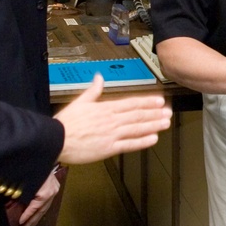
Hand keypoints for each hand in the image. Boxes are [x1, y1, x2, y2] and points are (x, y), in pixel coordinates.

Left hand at [17, 168, 61, 225]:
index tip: (20, 222)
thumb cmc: (31, 166)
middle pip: (41, 211)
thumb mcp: (24, 182)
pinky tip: (37, 214)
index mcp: (44, 193)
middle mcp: (51, 193)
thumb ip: (20, 194)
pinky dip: (41, 208)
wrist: (44, 153)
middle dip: (32, 221)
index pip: (34, 208)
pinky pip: (47, 202)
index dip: (26, 216)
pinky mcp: (54, 187)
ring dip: (37, 217)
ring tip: (30, 225)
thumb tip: (12, 204)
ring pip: (45, 207)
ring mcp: (54, 190)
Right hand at [54, 76, 171, 164]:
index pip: (130, 104)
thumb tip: (99, 77)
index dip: (146, 102)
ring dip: (153, 125)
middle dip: (154, 113)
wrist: (56, 140)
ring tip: (165, 122)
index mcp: (105, 108)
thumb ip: (93, 90)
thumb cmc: (66, 123)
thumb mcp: (79, 102)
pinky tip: (153, 138)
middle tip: (168, 111)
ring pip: (137, 129)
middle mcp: (111, 120)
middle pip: (137, 115)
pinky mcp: (109, 148)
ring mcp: (112, 135)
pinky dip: (142, 141)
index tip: (159, 100)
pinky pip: (129, 144)